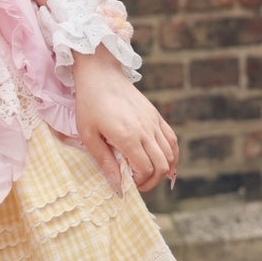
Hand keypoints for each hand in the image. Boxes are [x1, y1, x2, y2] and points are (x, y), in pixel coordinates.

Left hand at [72, 50, 178, 193]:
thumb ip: (104, 161)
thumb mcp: (88, 135)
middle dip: (152, 181)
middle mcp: (145, 130)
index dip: (139, 182)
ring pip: (170, 154)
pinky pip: (172, 139)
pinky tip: (167, 164)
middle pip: (161, 165)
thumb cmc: (89, 104)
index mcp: (127, 136)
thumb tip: (116, 186)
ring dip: (162, 170)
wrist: (100, 75)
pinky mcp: (156, 116)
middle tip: (138, 184)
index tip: (127, 182)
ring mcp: (153, 122)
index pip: (146, 169)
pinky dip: (172, 155)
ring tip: (148, 174)